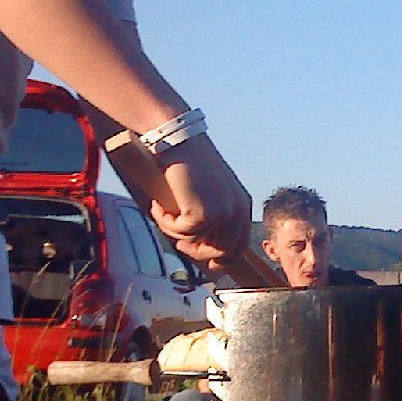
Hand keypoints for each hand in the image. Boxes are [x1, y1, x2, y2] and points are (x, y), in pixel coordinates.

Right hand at [147, 135, 251, 267]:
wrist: (176, 140)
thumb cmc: (186, 162)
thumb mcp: (209, 191)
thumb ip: (213, 215)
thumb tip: (203, 246)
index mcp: (243, 205)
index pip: (240, 245)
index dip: (222, 258)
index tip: (206, 261)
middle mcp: (238, 211)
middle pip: (224, 253)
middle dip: (199, 253)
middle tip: (179, 244)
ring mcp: (223, 213)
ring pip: (196, 243)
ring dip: (175, 232)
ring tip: (163, 213)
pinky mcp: (203, 214)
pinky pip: (181, 233)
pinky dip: (165, 223)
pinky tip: (158, 205)